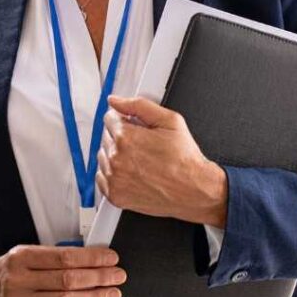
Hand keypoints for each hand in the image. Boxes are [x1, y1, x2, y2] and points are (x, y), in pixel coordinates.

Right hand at [0, 245, 125, 296]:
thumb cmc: (13, 268)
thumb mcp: (27, 253)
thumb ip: (54, 257)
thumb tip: (92, 260)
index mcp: (23, 257)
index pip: (64, 257)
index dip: (91, 258)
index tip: (111, 258)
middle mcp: (20, 280)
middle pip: (67, 280)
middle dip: (98, 278)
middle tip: (118, 276)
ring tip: (111, 294)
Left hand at [96, 95, 228, 226]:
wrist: (194, 190)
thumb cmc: (185, 159)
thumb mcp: (169, 121)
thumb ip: (138, 105)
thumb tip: (116, 100)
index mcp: (126, 138)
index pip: (109, 118)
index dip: (125, 119)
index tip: (135, 127)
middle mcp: (116, 159)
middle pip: (105, 136)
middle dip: (121, 136)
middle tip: (142, 145)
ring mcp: (114, 179)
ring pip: (103, 156)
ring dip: (115, 155)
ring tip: (139, 160)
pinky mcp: (115, 196)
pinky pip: (102, 178)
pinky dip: (112, 174)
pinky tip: (131, 173)